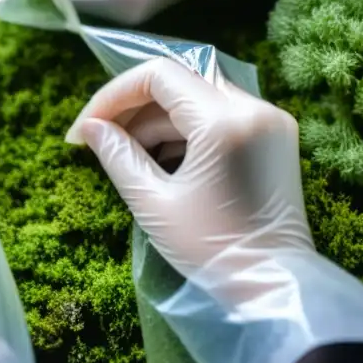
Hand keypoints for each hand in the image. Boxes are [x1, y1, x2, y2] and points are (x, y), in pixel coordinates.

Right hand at [66, 58, 312, 286]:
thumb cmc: (212, 250)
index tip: (87, 127)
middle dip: (133, 105)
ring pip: (198, 95)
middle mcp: (254, 108)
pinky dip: (186, 127)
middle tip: (99, 136)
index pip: (159, 75)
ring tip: (126, 152)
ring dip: (158, 117)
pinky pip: (220, 113)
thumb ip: (118, 155)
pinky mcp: (275, 135)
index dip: (115, 94)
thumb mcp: (154, 203)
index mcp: (225, 121)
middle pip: (179, 80)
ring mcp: (270, 120)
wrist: (275, 286)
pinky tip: (160, 157)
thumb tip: (89, 128)